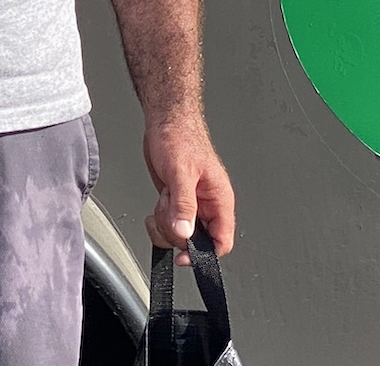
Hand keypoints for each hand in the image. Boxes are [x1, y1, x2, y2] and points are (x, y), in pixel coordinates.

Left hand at [143, 115, 234, 263]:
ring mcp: (190, 205)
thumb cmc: (180, 136)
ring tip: (165, 196)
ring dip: (165, 221)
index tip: (184, 256)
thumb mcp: (181, 171)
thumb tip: (185, 233)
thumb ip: (184, 204)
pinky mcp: (175, 202)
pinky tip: (158, 201)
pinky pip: (168, 224)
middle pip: (195, 242)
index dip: (204, 254)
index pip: (221, 241)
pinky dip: (158, 218)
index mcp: (219, 200)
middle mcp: (207, 206)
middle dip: (177, 229)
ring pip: (179, 234)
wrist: (164, 121)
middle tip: (169, 206)